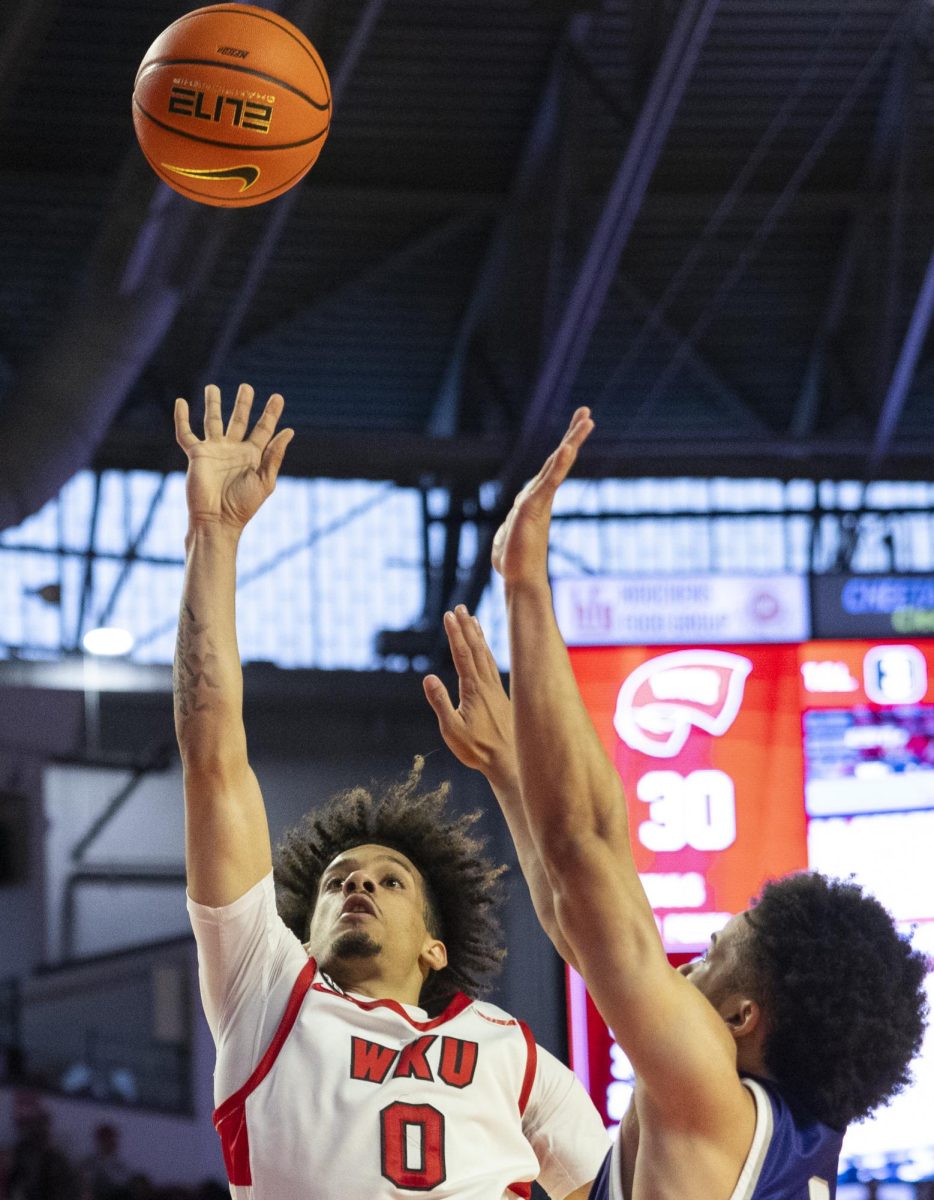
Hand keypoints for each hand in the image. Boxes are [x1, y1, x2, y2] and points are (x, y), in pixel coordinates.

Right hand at [174, 383, 293, 530]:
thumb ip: (274, 455)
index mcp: (253, 456)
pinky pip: (186, 433)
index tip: (278, 397)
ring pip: (213, 421)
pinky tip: (181, 402)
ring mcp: (214, 451)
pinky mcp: (196, 454)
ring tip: (213, 388)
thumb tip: (288, 431)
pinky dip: (182, 418)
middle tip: (247, 387)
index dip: (271, 413)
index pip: (263, 429)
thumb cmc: (243, 505)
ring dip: (213, 404)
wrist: (217, 520)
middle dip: (243, 403)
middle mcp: (233, 450)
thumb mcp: (265, 480)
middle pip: (239, 420)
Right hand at [423, 607, 516, 788]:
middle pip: (475, 649)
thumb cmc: (478, 749)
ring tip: (472, 618)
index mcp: (473, 689)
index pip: (462, 655)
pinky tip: (486, 649)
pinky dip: (487, 651)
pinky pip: (493, 665)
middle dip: (466, 626)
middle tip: (459, 607)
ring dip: (478, 635)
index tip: (448, 615)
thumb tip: (428, 677)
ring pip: (486, 655)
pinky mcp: (500, 696)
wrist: (510, 761)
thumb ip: (440, 703)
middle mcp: (486, 684)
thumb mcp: (452, 730)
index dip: (455, 633)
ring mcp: (496, 689)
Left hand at [492, 407, 592, 583]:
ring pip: (558, 464)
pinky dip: (559, 464)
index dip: (561, 450)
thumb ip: (511, 528)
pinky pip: (549, 480)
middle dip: (572, 435)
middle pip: (558, 459)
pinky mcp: (535, 506)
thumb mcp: (508, 537)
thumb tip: (509, 533)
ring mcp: (539, 499)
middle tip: (586, 413)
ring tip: (587, 420)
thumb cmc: (513, 562)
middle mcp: (540, 495)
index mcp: (533, 498)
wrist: (520, 579)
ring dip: (572, 440)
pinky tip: (567, 448)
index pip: (548, 469)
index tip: (571, 434)